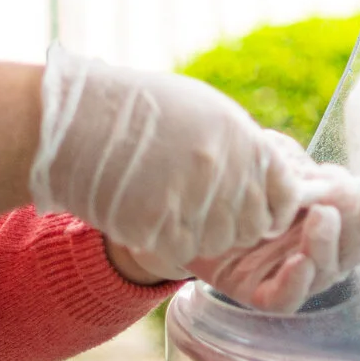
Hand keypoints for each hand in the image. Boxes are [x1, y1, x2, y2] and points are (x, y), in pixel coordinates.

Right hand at [29, 46, 303, 275]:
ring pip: (217, 243)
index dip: (272, 208)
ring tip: (170, 206)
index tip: (258, 211)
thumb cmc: (140, 110)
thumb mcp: (206, 113)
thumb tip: (273, 176)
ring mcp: (188, 197)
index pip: (285, 195)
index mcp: (241, 138)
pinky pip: (179, 250)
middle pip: (250, 227)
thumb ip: (243, 148)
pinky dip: (167, 242)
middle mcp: (222, 168)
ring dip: (199, 234)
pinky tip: (149, 217)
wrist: (75, 120)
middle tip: (201, 209)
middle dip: (233, 226)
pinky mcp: (155, 224)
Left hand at [187, 146, 359, 313]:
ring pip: (327, 272)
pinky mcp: (258, 291)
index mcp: (334, 211)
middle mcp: (320, 246)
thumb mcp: (271, 157)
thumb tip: (332, 183)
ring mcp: (290, 271)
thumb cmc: (233, 172)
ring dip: (329, 245)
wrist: (176, 197)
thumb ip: (301, 168)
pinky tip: (298, 261)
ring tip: (318, 219)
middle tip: (339, 202)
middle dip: (356, 225)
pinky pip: (288, 299)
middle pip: (358, 249)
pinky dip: (298, 283)